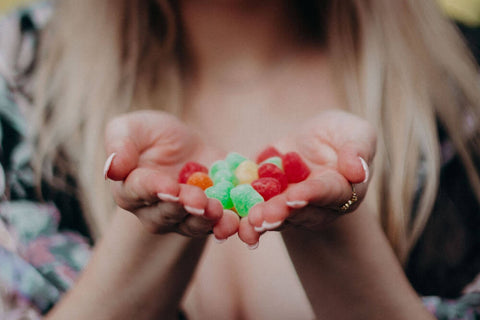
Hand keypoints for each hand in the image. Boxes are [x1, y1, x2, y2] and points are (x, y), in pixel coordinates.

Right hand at [104, 110, 238, 239]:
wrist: (188, 148)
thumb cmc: (153, 136)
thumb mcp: (133, 127)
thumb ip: (120, 143)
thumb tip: (112, 167)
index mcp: (132, 189)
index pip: (139, 191)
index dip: (154, 189)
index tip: (168, 187)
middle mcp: (155, 211)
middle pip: (168, 213)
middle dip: (185, 207)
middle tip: (199, 201)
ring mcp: (185, 218)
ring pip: (194, 225)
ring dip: (207, 220)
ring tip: (219, 212)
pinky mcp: (212, 218)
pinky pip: (221, 226)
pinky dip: (233, 226)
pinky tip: (242, 224)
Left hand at [238, 110, 376, 245]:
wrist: (312, 142)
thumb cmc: (340, 135)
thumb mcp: (356, 132)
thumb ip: (358, 149)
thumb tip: (358, 171)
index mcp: (341, 190)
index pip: (327, 193)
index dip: (311, 195)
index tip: (295, 197)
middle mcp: (316, 206)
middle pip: (298, 211)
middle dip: (280, 213)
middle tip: (263, 218)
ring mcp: (290, 208)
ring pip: (276, 216)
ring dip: (261, 220)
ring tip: (248, 222)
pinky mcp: (268, 202)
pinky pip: (255, 209)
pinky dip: (242, 216)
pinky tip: (230, 221)